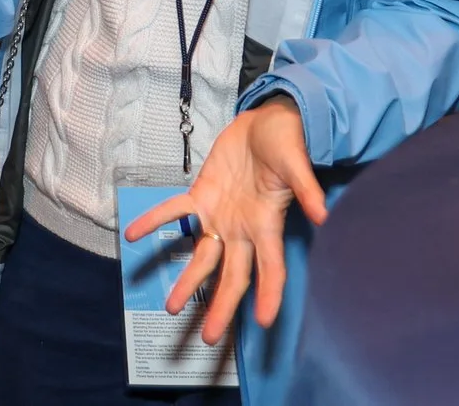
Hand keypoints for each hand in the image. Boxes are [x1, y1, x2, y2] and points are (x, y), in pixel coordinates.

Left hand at [124, 97, 327, 344]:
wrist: (269, 121)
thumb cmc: (287, 143)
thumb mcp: (297, 164)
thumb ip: (306, 190)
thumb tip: (324, 216)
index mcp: (268, 225)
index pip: (271, 268)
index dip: (269, 295)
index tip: (262, 322)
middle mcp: (243, 229)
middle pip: (233, 276)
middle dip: (222, 306)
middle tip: (209, 338)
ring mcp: (221, 215)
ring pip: (203, 256)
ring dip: (188, 281)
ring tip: (171, 307)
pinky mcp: (203, 195)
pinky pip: (175, 211)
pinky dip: (155, 221)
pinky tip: (133, 235)